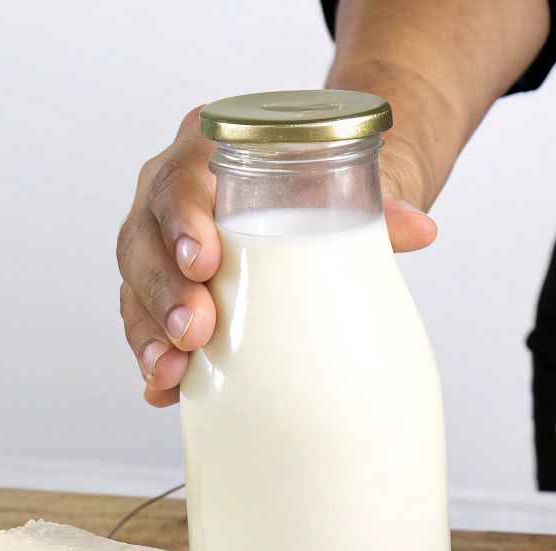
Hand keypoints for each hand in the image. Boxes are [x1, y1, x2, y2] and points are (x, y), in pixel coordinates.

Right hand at [116, 106, 437, 405]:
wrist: (315, 202)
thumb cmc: (315, 188)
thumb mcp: (341, 192)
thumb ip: (375, 208)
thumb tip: (421, 230)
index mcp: (202, 154)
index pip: (179, 180)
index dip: (183, 221)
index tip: (206, 261)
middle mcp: (168, 195)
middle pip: (145, 238)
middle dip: (165, 289)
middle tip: (195, 330)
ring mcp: (158, 245)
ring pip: (135, 284)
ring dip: (149, 331)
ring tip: (171, 372)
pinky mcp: (160, 292)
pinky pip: (142, 322)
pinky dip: (151, 357)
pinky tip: (162, 390)